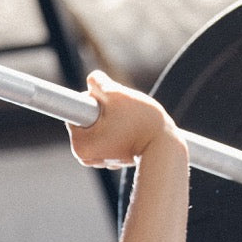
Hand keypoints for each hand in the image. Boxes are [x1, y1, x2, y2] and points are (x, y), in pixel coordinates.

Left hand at [68, 71, 182, 169]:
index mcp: (79, 143)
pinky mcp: (112, 161)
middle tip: (122, 113)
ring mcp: (99, 160)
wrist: (167, 148)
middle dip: (103, 112)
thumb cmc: (142, 123)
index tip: (109, 103)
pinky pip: (109, 138)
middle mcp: (85, 156)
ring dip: (112, 121)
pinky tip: (132, 133)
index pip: (75, 109)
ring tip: (130, 124)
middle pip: (87, 120)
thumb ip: (98, 82)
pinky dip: (118, 132)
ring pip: (99, 128)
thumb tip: (91, 80)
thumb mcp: (117, 94)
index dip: (94, 99)